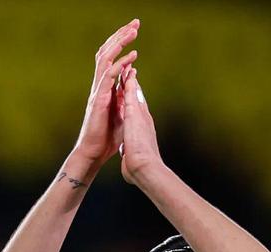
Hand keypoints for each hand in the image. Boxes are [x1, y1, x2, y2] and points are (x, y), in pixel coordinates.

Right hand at [72, 19, 139, 167]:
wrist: (94, 153)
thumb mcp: (120, 111)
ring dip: (120, 43)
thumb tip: (132, 77)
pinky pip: (108, 77)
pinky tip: (132, 58)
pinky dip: (120, 66)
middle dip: (121, 36)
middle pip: (107, 52)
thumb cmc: (106, 138)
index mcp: (105, 87)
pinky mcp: (99, 100)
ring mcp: (98, 91)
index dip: (121, 43)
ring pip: (106, 59)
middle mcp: (99, 85)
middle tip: (135, 23)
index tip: (134, 31)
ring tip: (133, 32)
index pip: (111, 58)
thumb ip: (124, 93)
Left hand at [120, 68, 163, 184]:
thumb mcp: (132, 155)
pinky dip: (128, 81)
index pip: (136, 109)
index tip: (129, 90)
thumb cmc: (137, 167)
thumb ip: (130, 151)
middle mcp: (143, 118)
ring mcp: (140, 114)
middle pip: (137, 96)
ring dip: (131, 77)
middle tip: (130, 69)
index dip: (132, 98)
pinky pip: (131, 91)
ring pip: (135, 91)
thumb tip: (127, 156)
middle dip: (133, 83)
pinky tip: (126, 70)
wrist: (144, 169)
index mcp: (141, 128)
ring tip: (129, 62)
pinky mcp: (135, 112)